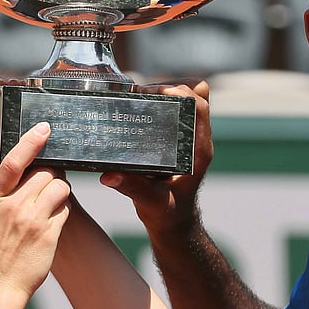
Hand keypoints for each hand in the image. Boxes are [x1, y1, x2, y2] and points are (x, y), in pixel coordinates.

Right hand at [0, 122, 71, 299]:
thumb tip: (2, 174)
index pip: (12, 162)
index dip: (30, 142)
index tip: (43, 129)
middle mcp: (12, 207)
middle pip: (44, 173)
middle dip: (50, 173)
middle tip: (48, 180)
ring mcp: (32, 221)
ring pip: (59, 187)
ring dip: (59, 190)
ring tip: (52, 200)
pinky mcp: (49, 235)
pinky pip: (64, 210)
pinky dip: (61, 212)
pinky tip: (52, 221)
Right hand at [100, 80, 211, 234]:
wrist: (173, 221)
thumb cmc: (167, 212)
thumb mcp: (151, 202)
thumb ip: (133, 188)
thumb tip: (109, 175)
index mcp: (197, 150)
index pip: (199, 106)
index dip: (178, 93)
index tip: (151, 93)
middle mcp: (196, 138)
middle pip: (194, 94)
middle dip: (167, 87)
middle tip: (138, 94)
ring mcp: (189, 135)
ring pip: (187, 96)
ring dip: (165, 90)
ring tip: (137, 96)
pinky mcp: (179, 135)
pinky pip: (177, 106)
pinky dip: (161, 98)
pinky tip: (140, 102)